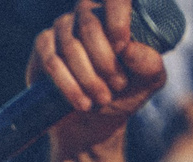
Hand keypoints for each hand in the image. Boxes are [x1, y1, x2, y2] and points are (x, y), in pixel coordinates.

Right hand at [30, 0, 168, 153]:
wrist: (95, 119)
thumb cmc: (125, 92)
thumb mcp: (148, 81)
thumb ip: (149, 64)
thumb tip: (130, 49)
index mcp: (117, 11)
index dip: (118, 19)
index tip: (122, 49)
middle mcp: (88, 11)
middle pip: (90, 25)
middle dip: (105, 61)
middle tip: (118, 86)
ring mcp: (63, 26)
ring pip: (71, 46)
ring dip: (88, 78)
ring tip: (102, 99)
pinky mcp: (43, 44)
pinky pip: (52, 61)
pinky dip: (68, 84)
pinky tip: (82, 102)